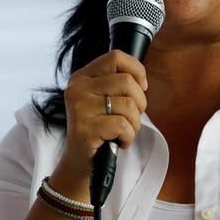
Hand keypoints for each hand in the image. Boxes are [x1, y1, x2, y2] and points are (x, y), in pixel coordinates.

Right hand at [59, 50, 147, 179]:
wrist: (81, 162)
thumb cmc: (99, 129)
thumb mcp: (103, 100)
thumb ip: (117, 84)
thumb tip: (142, 81)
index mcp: (82, 77)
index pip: (115, 57)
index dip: (136, 70)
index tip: (141, 87)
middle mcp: (78, 89)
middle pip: (126, 81)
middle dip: (140, 102)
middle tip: (132, 117)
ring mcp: (79, 108)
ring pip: (128, 105)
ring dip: (134, 123)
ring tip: (123, 132)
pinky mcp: (84, 129)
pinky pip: (123, 125)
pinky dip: (128, 136)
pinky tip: (119, 141)